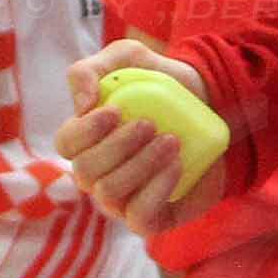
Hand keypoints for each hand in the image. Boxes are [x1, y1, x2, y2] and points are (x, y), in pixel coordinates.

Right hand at [57, 37, 233, 232]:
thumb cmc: (162, 84)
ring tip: (172, 140)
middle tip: (150, 125)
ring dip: (141, 164)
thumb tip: (81, 105)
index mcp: (86, 140)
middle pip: (85, 170)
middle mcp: (97, 174)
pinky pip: (138, 217)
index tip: (116, 110)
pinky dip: (156, 189)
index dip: (85, 131)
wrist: (212, 107)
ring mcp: (120, 199)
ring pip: (110, 192)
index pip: (66, 144)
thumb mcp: (129, 59)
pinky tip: (176, 165)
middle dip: (117, 146)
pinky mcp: (149, 217)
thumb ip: (91, 69)